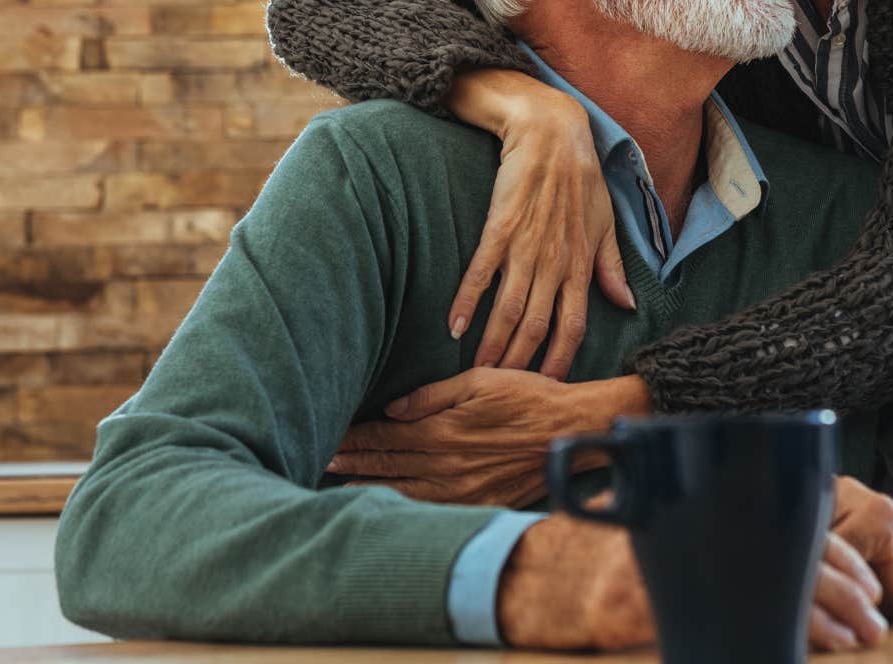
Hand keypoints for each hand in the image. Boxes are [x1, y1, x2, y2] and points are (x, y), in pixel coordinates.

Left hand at [327, 370, 650, 505]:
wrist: (572, 431)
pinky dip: (405, 509)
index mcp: (444, 430)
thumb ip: (432, 396)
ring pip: (404, 493)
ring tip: (340, 487)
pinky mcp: (480, 504)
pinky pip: (433, 511)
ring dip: (370, 488)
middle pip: (388, 465)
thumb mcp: (481, 380)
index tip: (331, 436)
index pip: (386, 436)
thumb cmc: (529, 397)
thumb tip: (392, 409)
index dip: (356, 438)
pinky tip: (388, 508)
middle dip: (353, 463)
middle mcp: (448, 465)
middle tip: (321, 460)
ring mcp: (463, 490)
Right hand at [444, 71, 634, 377]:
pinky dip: (467, 302)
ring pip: (509, 309)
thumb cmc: (581, 177)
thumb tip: (626, 305)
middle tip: (501, 392)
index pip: (574, 325)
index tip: (548, 387)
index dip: (561, 359)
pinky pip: (482, 272)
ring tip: (476, 373)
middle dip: (520, 364)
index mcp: (582, 263)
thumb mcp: (605, 223)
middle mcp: (556, 261)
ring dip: (493, 344)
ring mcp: (527, 245)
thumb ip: (611, 268)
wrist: (551, 131)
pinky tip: (453, 327)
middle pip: (537, 326)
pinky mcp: (500, 226)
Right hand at [496, 517, 886, 651]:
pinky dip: (775, 642)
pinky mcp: (635, 615)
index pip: (787, 522)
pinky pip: (720, 630)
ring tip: (858, 641)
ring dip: (823, 624)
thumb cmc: (590, 548)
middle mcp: (682, 530)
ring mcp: (660, 573)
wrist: (518, 574)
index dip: (840, 556)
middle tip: (877, 623)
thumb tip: (771, 510)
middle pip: (790, 562)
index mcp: (693, 498)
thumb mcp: (645, 509)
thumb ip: (696, 504)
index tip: (871, 584)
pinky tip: (802, 654)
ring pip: (766, 599)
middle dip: (845, 595)